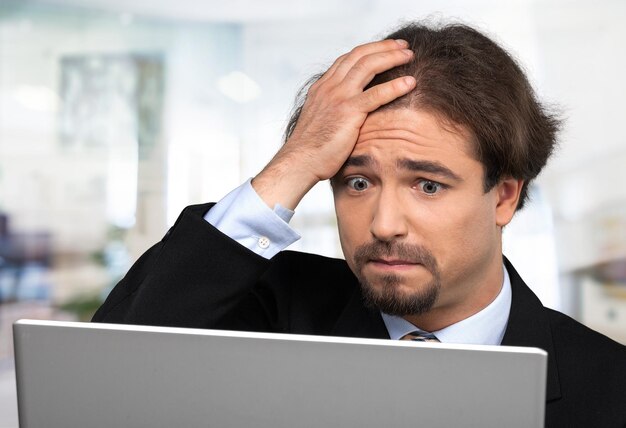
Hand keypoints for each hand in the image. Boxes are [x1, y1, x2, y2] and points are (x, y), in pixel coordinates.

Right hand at [252, 39, 415, 209]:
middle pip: (359, 55)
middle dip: (384, 47)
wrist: (300, 161)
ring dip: (392, 57)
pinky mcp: (348, 112)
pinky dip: (395, 86)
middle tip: (403, 45)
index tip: (386, 48)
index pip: (347, 58)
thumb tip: (346, 112)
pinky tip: (410, 82)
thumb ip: (333, 109)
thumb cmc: (311, 149)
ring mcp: (338, 97)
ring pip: (368, 66)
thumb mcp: (320, 120)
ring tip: (410, 55)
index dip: (369, 50)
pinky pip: (376, 94)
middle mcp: (330, 87)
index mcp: (322, 87)